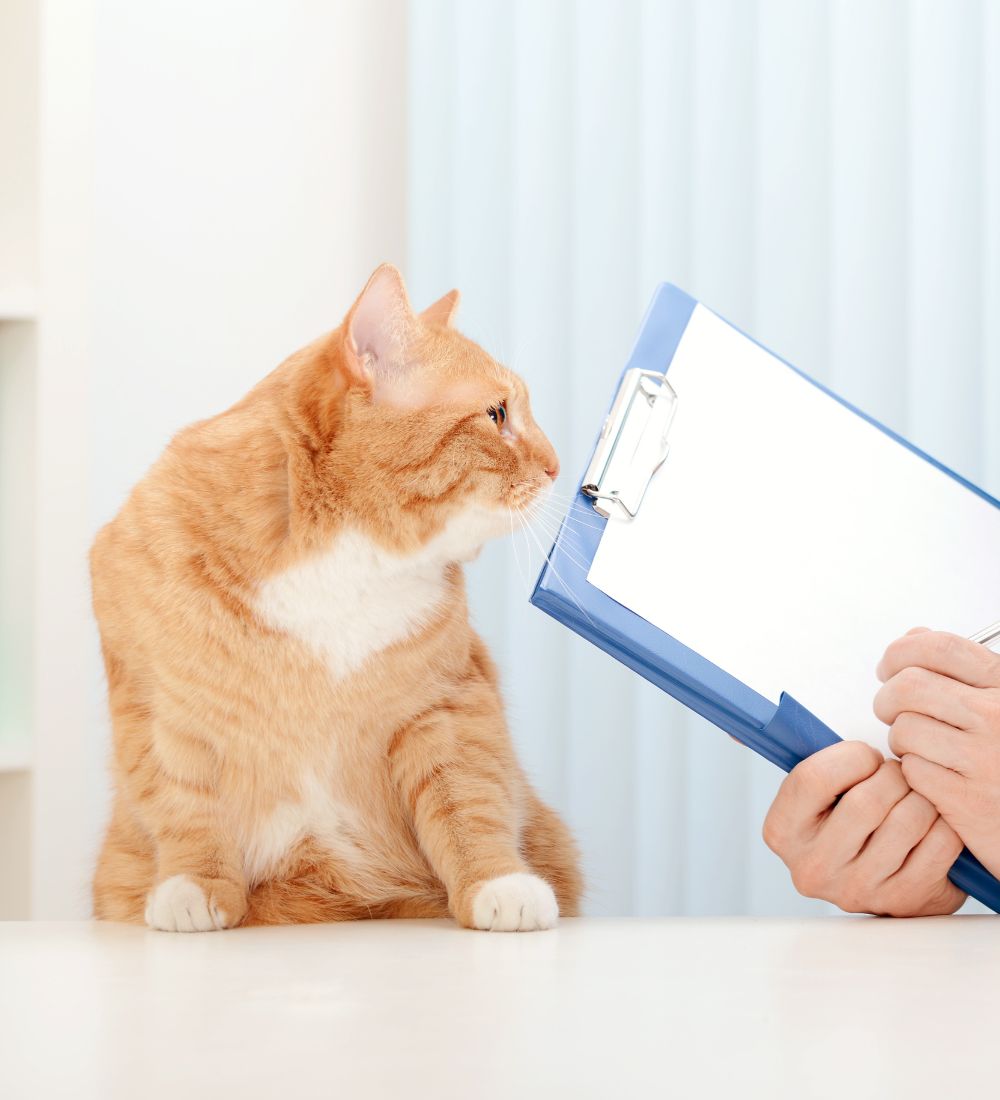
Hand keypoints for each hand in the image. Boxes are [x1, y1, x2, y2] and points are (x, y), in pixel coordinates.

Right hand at [763, 741, 964, 915]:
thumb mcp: (812, 795)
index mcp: (781, 832)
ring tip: (912, 800)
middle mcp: (813, 868)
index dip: (852, 757)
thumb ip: (791, 761)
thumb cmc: (846, 820)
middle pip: (868, 800)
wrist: (882, 881)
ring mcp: (860, 890)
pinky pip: (941, 842)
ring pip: (910, 818)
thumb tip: (735, 732)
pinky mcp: (906, 902)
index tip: (866, 758)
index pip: (813, 777)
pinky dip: (945, 825)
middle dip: (893, 776)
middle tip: (895, 777)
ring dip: (922, 798)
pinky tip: (930, 826)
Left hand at [876, 627, 999, 879]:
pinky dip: (912, 773)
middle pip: (909, 686)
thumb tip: (915, 637)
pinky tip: (933, 777)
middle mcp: (998, 718)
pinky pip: (911, 769)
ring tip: (922, 750)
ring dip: (901, 739)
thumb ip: (964, 670)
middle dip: (887, 697)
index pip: (941, 648)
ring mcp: (984, 759)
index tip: (890, 665)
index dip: (902, 651)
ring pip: (904, 729)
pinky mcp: (967, 800)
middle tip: (890, 710)